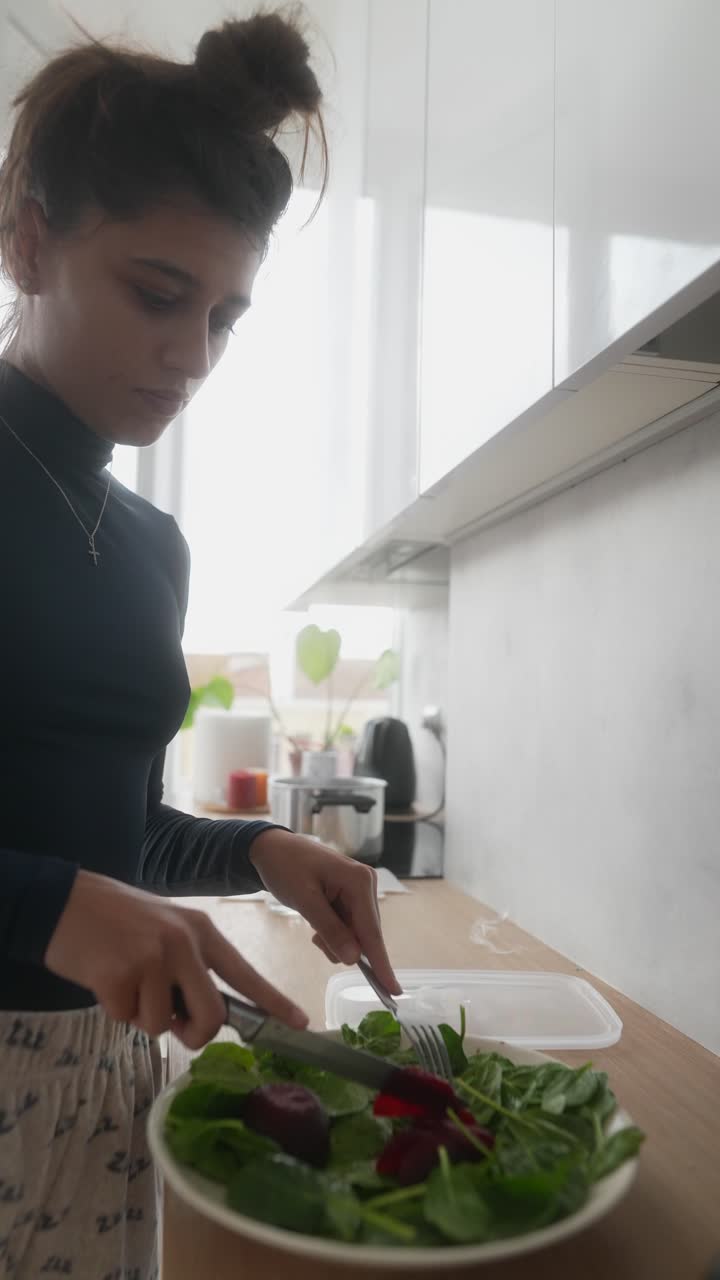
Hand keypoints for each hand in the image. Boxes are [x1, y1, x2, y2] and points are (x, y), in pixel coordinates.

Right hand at [44, 868, 307, 1048]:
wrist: (63, 902)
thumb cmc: (115, 920)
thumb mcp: (165, 929)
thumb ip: (190, 964)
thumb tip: (204, 1015)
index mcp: (200, 930)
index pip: (245, 973)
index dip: (274, 1002)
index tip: (301, 1023)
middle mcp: (184, 943)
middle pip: (211, 1016)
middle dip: (193, 1033)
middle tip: (172, 1023)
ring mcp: (152, 959)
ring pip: (161, 1024)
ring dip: (141, 1015)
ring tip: (125, 979)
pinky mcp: (119, 976)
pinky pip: (126, 1018)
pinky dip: (114, 1009)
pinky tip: (103, 977)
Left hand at [249, 830, 401, 994]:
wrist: (272, 848)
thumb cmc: (285, 867)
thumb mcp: (304, 900)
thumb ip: (330, 930)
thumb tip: (354, 959)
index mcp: (360, 882)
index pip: (372, 932)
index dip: (381, 964)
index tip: (394, 991)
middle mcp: (367, 884)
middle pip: (365, 935)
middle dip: (342, 945)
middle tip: (315, 936)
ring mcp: (361, 890)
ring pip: (356, 935)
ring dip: (335, 940)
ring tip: (313, 924)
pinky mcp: (352, 895)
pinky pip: (349, 927)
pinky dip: (333, 932)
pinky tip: (317, 922)